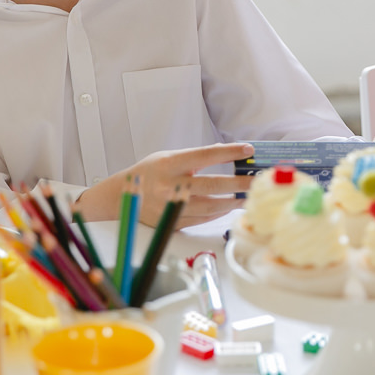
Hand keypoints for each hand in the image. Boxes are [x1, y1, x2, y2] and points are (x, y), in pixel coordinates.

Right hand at [78, 143, 253, 227]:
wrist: (118, 198)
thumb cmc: (148, 173)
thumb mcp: (167, 158)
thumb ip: (194, 158)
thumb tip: (225, 152)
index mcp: (170, 164)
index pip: (205, 155)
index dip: (229, 152)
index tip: (248, 150)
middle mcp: (170, 186)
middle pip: (212, 185)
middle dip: (237, 184)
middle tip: (255, 181)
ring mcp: (170, 207)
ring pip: (209, 207)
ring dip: (230, 202)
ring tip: (245, 197)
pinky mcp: (170, 223)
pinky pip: (200, 219)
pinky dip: (216, 214)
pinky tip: (227, 207)